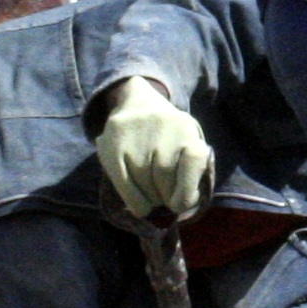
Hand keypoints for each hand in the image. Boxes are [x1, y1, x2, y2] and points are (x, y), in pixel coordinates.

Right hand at [96, 77, 214, 220]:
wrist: (136, 103)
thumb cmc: (169, 136)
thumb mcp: (188, 142)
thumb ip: (192, 170)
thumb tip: (183, 204)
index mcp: (186, 127)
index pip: (195, 160)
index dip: (189, 191)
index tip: (182, 200)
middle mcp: (161, 127)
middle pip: (166, 179)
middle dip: (167, 196)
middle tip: (164, 196)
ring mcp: (134, 136)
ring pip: (145, 185)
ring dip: (151, 199)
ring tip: (151, 192)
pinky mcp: (111, 146)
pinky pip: (125, 186)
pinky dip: (135, 202)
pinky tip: (140, 204)